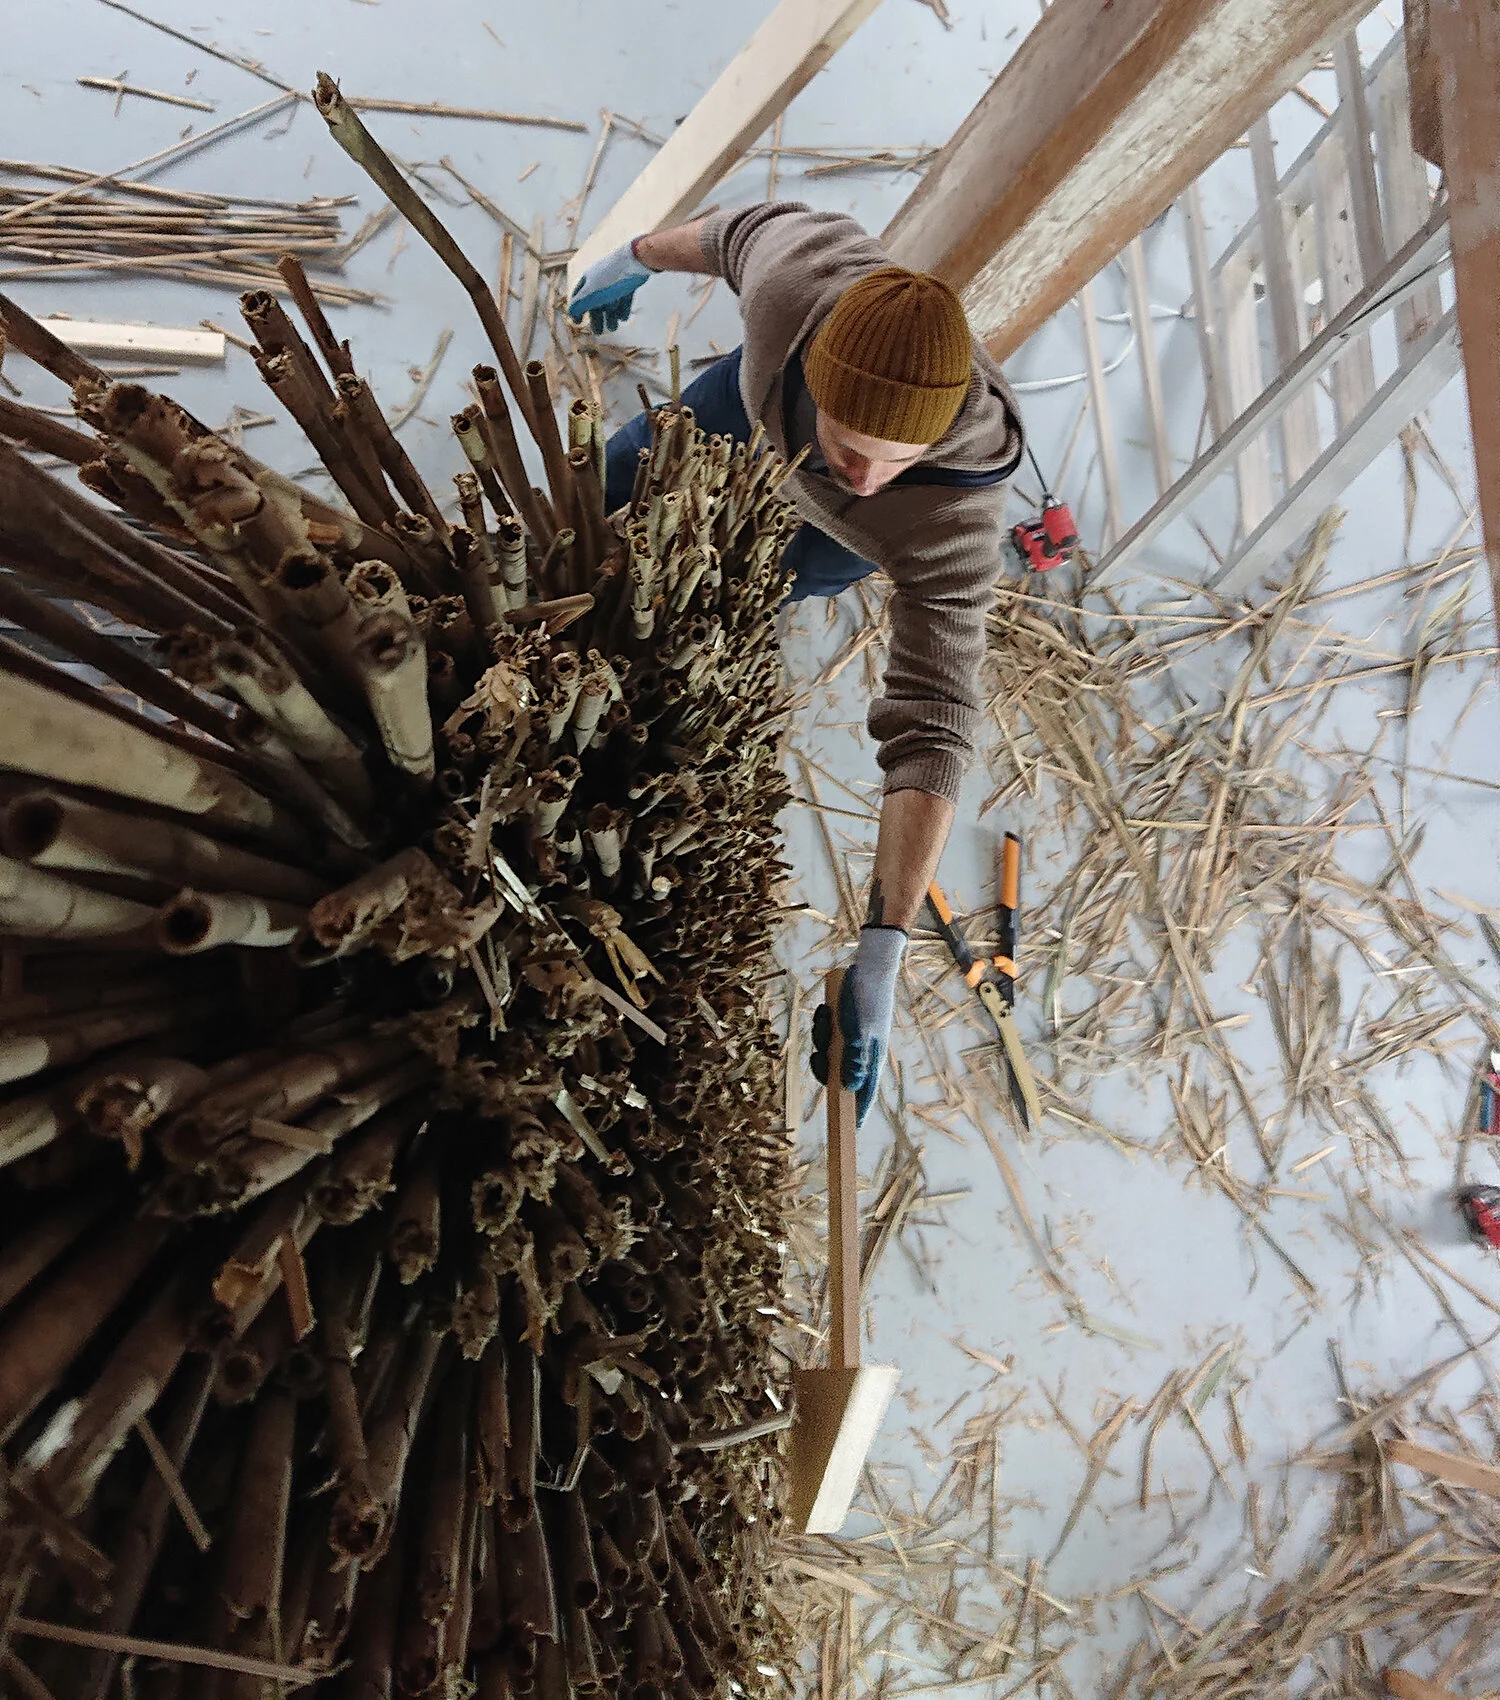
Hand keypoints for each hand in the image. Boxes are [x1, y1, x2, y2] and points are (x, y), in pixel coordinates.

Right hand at [568, 238, 651, 333]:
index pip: (579, 296)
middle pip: (596, 302)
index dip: (577, 310)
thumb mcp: (591, 293)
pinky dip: (622, 309)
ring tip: (613, 328)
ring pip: (610, 302)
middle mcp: (600, 280)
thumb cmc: (609, 279)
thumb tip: (571, 314)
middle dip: (597, 318)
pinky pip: (624, 298)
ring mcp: (615, 282)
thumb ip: (580, 305)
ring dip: (611, 316)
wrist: (635, 262)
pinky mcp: (629, 283)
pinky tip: (623, 318)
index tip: (578, 322)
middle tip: (599, 332)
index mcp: (588, 280)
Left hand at [810, 926, 906, 1125]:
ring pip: (827, 1054)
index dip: (857, 1113)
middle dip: (823, 1065)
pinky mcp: (841, 1027)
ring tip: (826, 1016)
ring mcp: (850, 1041)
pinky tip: (826, 1010)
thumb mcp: (863, 1031)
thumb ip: (856, 1059)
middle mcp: (861, 1053)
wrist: (869, 967)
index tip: (849, 1132)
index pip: (865, 1094)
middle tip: (818, 1053)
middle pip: (837, 1076)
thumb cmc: (870, 1000)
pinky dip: (822, 1025)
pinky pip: (825, 1035)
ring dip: (821, 1038)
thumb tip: (850, 1088)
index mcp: (872, 1059)